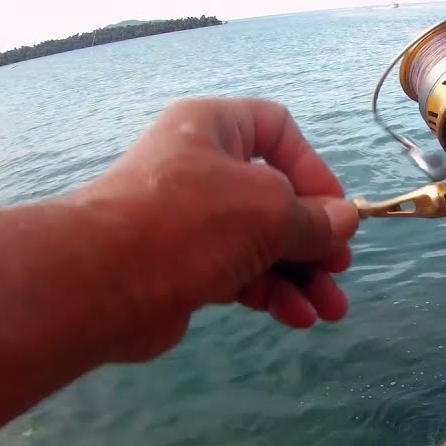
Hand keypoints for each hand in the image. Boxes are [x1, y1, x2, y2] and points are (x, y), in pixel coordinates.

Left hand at [71, 98, 358, 354]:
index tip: (336, 210)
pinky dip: (271, 292)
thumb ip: (314, 219)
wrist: (100, 282)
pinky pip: (239, 273)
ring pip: (261, 243)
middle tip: (340, 269)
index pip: (278, 130)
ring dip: (300, 275)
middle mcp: (200, 167)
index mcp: (213, 128)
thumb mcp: (269, 210)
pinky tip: (297, 317)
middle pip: (275, 196)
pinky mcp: (182, 267)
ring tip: (332, 310)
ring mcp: (190, 221)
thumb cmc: (189, 222)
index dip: (313, 169)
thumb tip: (344, 222)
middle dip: (314, 238)